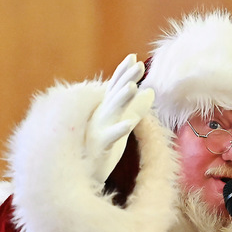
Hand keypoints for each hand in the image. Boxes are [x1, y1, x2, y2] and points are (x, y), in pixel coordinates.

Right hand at [86, 53, 154, 184]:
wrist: (80, 174)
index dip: (123, 73)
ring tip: (133, 87)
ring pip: (112, 112)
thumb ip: (135, 108)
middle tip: (139, 64)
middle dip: (126, 78)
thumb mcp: (120, 126)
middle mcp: (101, 116)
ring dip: (122, 98)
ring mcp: (99, 130)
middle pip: (115, 94)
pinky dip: (118, 129)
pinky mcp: (99, 147)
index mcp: (106, 111)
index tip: (133, 58)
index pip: (114, 88)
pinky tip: (129, 124)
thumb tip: (151, 91)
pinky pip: (110, 137)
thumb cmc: (101, 149)